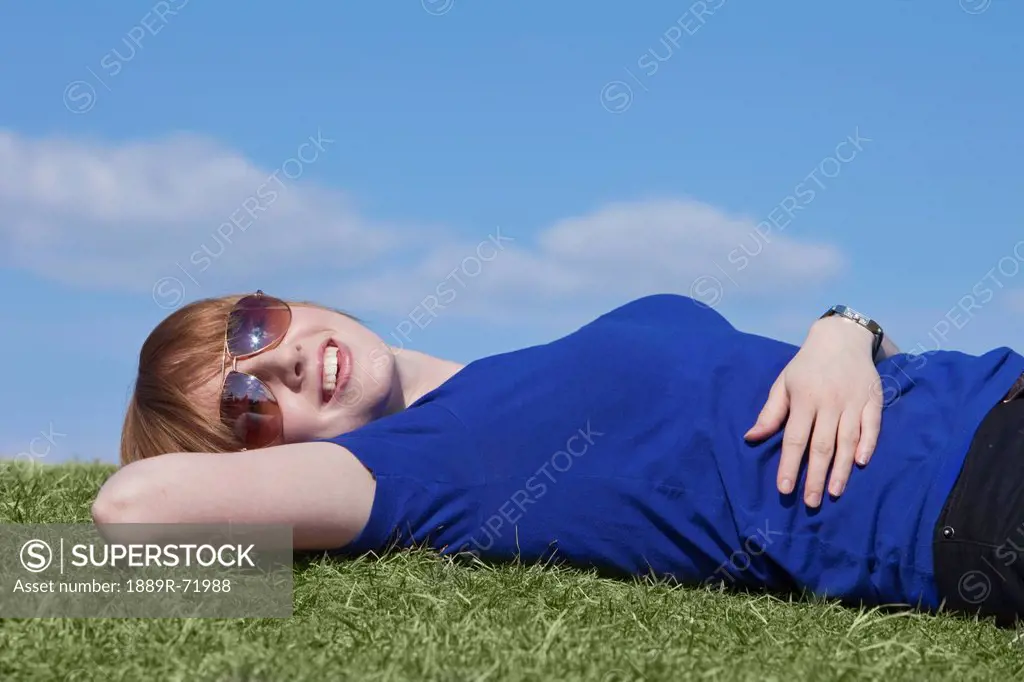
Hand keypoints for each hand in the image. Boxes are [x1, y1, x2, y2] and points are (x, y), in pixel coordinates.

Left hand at [744, 317, 883, 506]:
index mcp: (804, 399)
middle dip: (815, 476)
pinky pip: (872, 426)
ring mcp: (853, 402)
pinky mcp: (873, 400)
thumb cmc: (806, 366)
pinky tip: (861, 463)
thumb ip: (770, 413)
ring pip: (847, 440)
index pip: (794, 438)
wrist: (841, 338)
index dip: (789, 465)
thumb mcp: (783, 383)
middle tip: (811, 502)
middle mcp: (829, 402)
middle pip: (822, 445)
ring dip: (841, 469)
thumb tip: (752, 437)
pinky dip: (868, 444)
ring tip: (834, 493)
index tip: (784, 489)